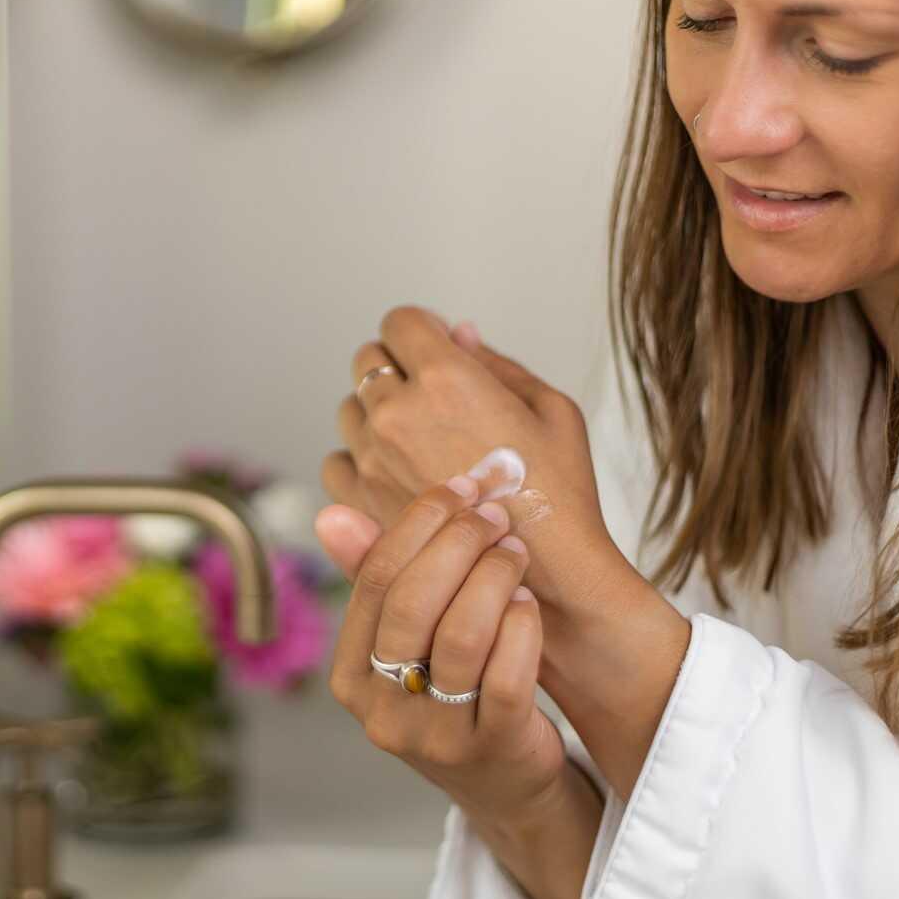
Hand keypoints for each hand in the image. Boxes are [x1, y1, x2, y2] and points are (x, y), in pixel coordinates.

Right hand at [316, 482, 601, 898]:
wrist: (505, 785)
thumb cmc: (454, 695)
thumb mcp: (407, 644)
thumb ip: (376, 579)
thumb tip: (331, 513)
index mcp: (350, 675)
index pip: (376, 581)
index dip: (420, 523)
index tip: (460, 486)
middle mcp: (382, 710)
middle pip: (414, 604)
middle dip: (459, 543)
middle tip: (495, 513)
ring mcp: (434, 736)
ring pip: (462, 637)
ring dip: (495, 578)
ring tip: (516, 553)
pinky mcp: (491, 749)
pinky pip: (507, 676)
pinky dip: (522, 627)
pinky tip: (531, 603)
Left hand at [322, 305, 620, 616]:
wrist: (549, 577)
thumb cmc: (561, 490)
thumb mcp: (549, 408)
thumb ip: (494, 362)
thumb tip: (457, 333)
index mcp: (446, 379)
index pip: (400, 322)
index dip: (420, 330)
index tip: (436, 347)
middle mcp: (398, 414)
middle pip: (367, 360)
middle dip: (396, 366)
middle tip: (430, 395)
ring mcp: (372, 460)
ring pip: (349, 411)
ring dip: (375, 414)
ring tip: (419, 442)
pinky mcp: (360, 503)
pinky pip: (337, 462)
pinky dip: (359, 461)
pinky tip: (396, 475)